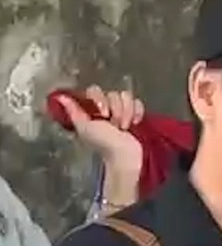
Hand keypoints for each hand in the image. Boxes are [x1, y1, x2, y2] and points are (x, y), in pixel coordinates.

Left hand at [56, 86, 143, 205]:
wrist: (126, 155)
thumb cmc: (105, 143)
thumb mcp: (85, 128)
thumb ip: (74, 111)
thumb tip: (60, 97)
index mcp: (90, 108)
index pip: (95, 90)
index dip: (101, 100)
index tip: (103, 114)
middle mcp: (105, 106)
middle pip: (112, 93)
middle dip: (116, 109)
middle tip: (115, 124)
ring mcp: (121, 110)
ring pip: (126, 96)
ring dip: (127, 113)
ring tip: (124, 127)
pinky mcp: (135, 114)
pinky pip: (137, 102)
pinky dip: (137, 112)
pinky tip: (134, 123)